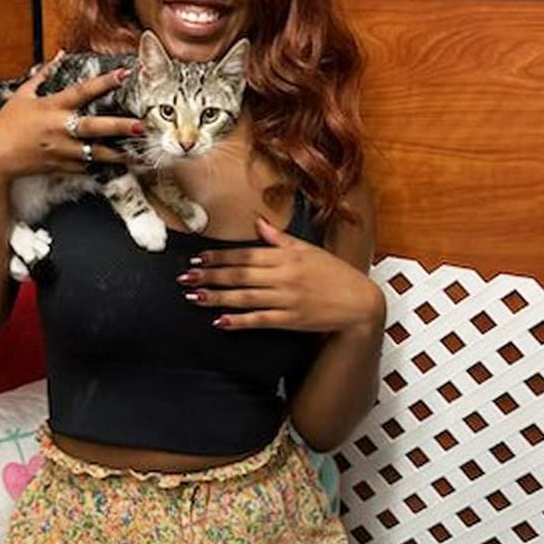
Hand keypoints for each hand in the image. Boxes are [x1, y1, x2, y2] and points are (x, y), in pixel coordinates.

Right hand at [0, 55, 143, 184]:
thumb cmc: (7, 125)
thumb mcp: (22, 95)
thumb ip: (44, 74)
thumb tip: (61, 54)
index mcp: (51, 107)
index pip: (81, 92)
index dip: (103, 82)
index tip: (124, 74)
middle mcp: (60, 129)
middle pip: (94, 127)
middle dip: (118, 126)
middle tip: (140, 125)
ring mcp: (62, 150)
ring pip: (96, 153)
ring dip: (119, 154)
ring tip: (139, 154)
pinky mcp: (62, 166)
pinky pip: (87, 166)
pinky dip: (102, 166)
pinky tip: (121, 166)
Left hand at [177, 215, 385, 332]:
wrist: (359, 302)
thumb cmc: (334, 272)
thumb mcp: (307, 249)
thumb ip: (279, 238)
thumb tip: (258, 222)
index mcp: (286, 256)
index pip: (246, 255)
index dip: (220, 257)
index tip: (198, 258)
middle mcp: (283, 276)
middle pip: (240, 275)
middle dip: (210, 276)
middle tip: (185, 277)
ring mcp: (286, 299)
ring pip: (245, 297)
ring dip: (217, 297)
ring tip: (193, 296)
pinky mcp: (290, 320)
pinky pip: (260, 320)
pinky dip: (239, 320)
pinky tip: (220, 321)